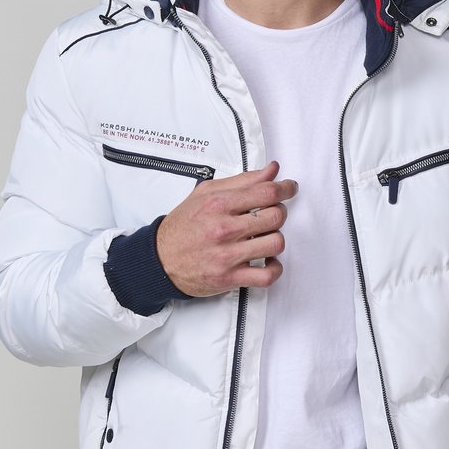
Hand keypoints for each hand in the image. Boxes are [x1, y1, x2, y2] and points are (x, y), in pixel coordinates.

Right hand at [155, 160, 297, 296]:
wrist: (159, 259)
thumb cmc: (183, 227)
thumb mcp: (206, 194)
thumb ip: (242, 181)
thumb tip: (271, 170)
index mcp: (218, 204)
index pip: (266, 191)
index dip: (285, 188)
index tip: (289, 188)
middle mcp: (224, 229)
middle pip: (275, 216)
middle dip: (279, 213)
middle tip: (271, 214)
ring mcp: (227, 255)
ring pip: (275, 244)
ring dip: (275, 239)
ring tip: (265, 237)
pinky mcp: (230, 278)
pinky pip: (267, 276)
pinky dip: (274, 268)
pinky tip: (267, 261)